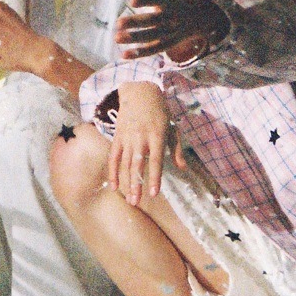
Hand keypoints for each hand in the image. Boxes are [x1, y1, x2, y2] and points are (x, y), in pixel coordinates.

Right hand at [108, 81, 180, 207]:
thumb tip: (182, 168)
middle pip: (137, 166)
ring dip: (126, 182)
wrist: (139, 93)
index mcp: (157, 137)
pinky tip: (115, 186)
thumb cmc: (160, 112)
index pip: (155, 161)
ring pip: (125, 164)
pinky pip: (114, 157)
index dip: (154, 178)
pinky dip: (113, 171)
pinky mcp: (118, 137)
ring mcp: (127, 138)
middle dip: (137, 185)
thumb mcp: (172, 128)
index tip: (153, 193)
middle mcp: (141, 139)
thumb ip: (176, 149)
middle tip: (136, 202)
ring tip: (129, 199)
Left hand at [114, 0, 228, 59]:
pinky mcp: (166, 44)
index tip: (131, 0)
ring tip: (116, 38)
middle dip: (135, 22)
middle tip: (117, 23)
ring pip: (151, 37)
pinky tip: (124, 55)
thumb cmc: (174, 1)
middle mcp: (170, 18)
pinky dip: (139, 54)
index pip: (157, 0)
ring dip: (134, 39)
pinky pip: (152, 50)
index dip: (145, 0)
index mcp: (169, 2)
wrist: (198, 19)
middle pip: (151, 20)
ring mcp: (169, 33)